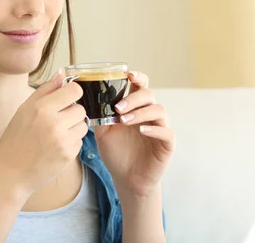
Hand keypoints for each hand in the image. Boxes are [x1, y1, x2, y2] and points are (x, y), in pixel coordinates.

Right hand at [0, 71, 87, 199]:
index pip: (74, 90)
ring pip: (83, 125)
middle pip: (80, 108)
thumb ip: (45, 89)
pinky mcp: (69, 155)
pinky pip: (79, 141)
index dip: (72, 93)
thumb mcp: (24, 109)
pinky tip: (56, 146)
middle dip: (71, 112)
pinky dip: (71, 142)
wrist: (11, 172)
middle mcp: (54, 123)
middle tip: (56, 120)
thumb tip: (62, 74)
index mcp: (41, 108)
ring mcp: (63, 140)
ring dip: (73, 127)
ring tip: (56, 134)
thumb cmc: (15, 138)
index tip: (65, 98)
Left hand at [94, 71, 174, 196]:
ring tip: (124, 120)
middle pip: (148, 95)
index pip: (141, 86)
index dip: (138, 77)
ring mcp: (160, 128)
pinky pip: (166, 131)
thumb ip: (99, 116)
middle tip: (117, 108)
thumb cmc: (116, 153)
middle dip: (132, 98)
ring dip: (140, 112)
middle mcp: (149, 115)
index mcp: (135, 108)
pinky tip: (141, 130)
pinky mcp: (167, 144)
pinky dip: (154, 128)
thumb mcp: (103, 133)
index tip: (128, 74)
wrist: (126, 179)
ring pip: (159, 110)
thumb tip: (88, 98)